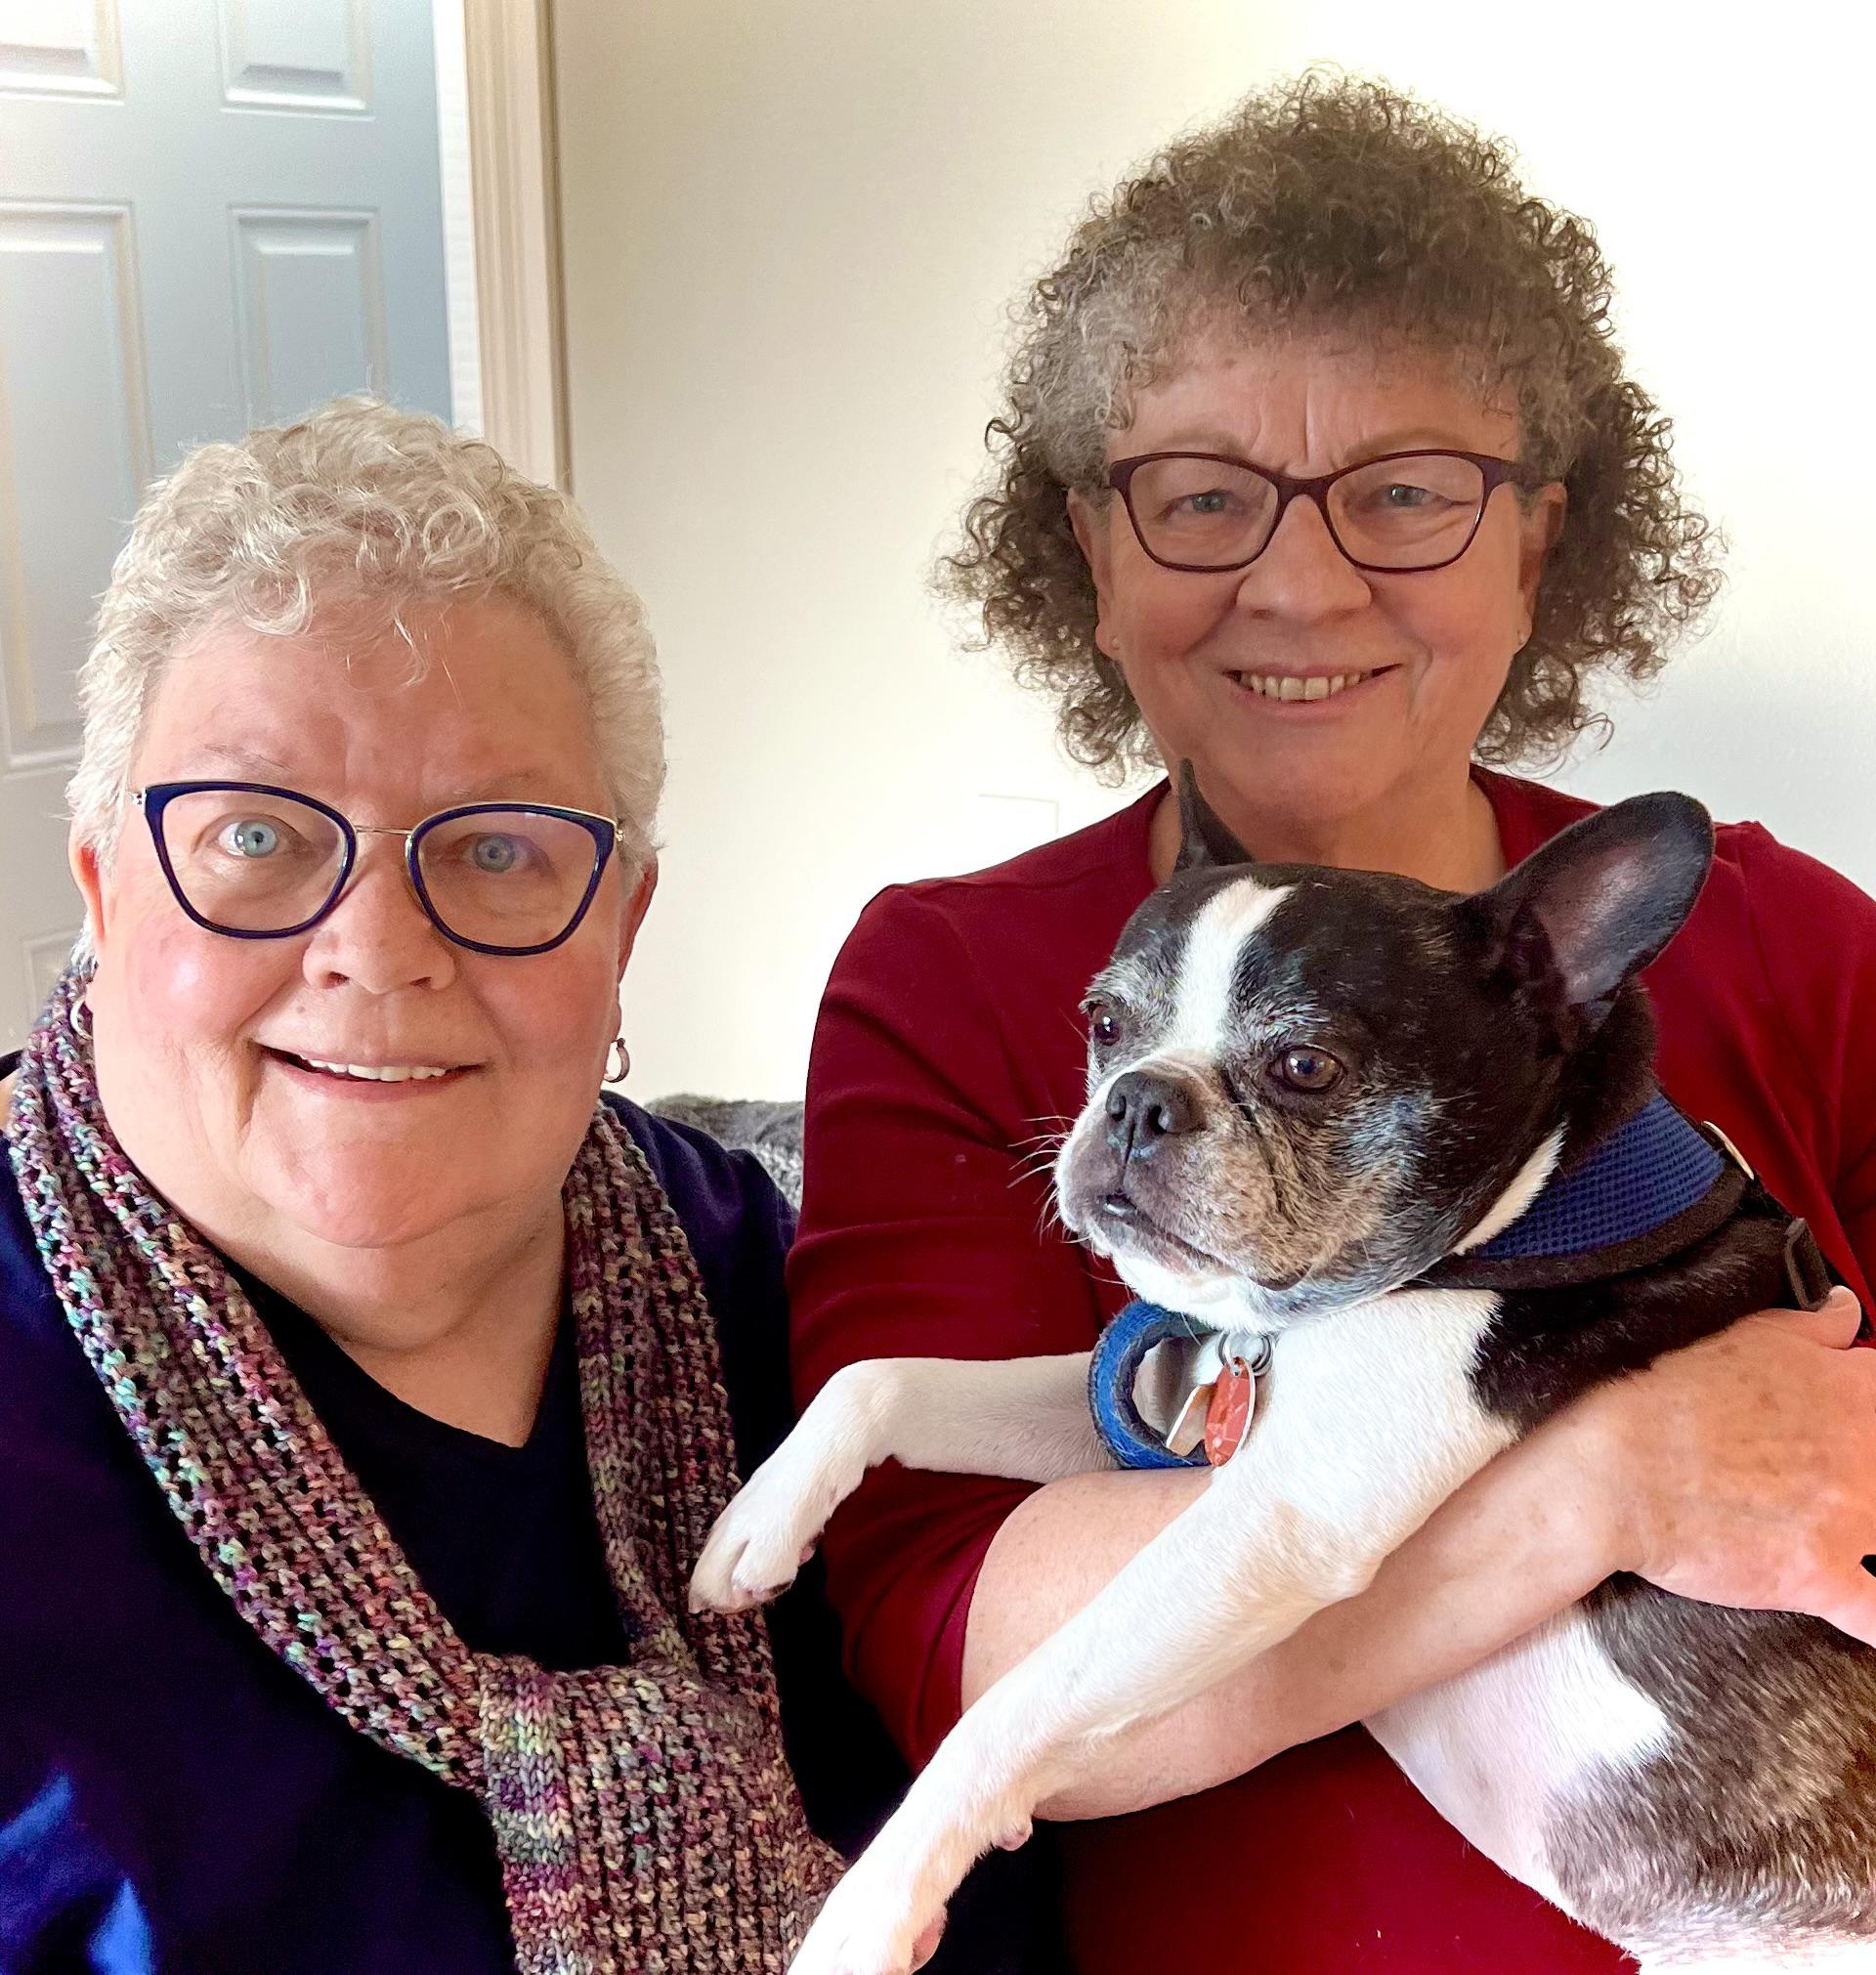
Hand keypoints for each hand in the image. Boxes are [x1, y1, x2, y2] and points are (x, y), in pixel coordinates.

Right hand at [1582, 1287, 1875, 1644]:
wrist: (1616, 1467)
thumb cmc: (1668, 1399)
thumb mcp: (1749, 1336)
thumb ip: (1814, 1328)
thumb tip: (1842, 1313)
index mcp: (1861, 1389)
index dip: (1869, 1433)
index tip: (1850, 1452)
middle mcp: (1872, 1449)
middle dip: (1864, 1489)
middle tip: (1820, 1496)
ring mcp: (1862, 1517)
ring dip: (1868, 1546)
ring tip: (1826, 1539)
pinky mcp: (1835, 1578)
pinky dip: (1867, 1613)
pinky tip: (1845, 1604)